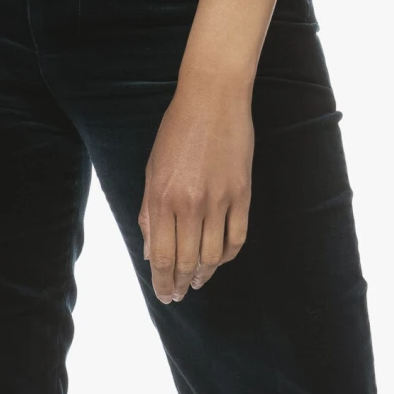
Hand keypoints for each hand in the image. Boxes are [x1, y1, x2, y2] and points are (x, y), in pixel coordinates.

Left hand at [138, 73, 253, 303]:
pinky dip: (226, 256)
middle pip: (186, 261)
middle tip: (179, 295)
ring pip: (212, 255)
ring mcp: (219, 199)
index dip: (162, 282)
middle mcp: (190, 203)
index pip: (162, 256)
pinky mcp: (242, 193)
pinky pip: (236, 238)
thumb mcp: (153, 169)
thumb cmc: (177, 130)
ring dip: (203, 274)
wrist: (213, 98)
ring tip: (197, 282)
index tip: (164, 296)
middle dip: (181, 284)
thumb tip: (151, 253)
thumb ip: (150, 213)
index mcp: (162, 196)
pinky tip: (217, 261)